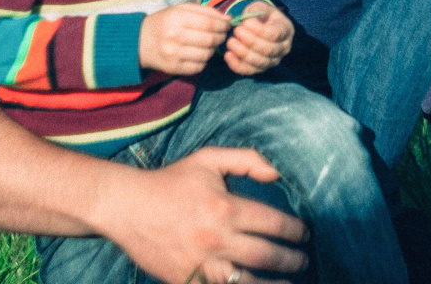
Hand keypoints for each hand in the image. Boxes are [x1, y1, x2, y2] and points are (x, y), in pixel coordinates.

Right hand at [99, 147, 309, 283]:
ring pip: (249, 283)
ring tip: (289, 283)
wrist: (126, 207)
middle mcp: (217, 239)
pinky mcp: (186, 281)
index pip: (274, 224)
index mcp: (226, 208)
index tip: (304, 234)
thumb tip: (277, 173)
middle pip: (267, 256)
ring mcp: (201, 264)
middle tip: (302, 261)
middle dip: (292, 260)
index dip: (296, 231)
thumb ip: (246, 160)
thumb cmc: (170, 181)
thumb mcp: (208, 159)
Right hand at [139, 4, 229, 75]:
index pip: (209, 23)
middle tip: (222, 35)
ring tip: (210, 44)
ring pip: (207, 54)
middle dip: (221, 37)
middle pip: (210, 40)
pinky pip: (199, 67)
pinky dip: (204, 61)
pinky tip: (199, 54)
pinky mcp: (173, 68)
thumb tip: (228, 19)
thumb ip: (205, 11)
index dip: (223, 25)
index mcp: (176, 18)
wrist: (138, 42)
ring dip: (213, 49)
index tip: (227, 25)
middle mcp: (174, 36)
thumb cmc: (164, 22)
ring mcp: (174, 54)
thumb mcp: (180, 9)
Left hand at [224, 5, 293, 75]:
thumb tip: (246, 21)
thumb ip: (255, 11)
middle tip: (236, 31)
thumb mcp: (260, 7)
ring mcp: (273, 61)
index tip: (245, 22)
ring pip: (260, 63)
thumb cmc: (261, 16)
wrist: (260, 26)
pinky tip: (228, 54)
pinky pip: (250, 71)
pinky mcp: (261, 69)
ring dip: (243, 53)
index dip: (259, 30)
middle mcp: (283, 48)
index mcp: (286, 30)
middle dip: (250, 41)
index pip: (275, 34)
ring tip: (230, 41)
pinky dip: (237, 65)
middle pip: (268, 50)